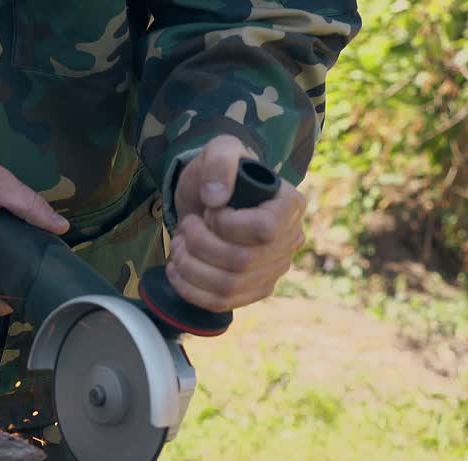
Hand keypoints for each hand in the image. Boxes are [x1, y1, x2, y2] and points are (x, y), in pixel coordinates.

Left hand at [169, 135, 305, 312]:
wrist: (210, 198)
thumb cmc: (219, 173)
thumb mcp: (219, 151)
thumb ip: (220, 162)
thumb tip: (216, 198)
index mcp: (290, 206)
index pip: (265, 229)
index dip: (227, 224)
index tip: (211, 210)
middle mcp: (289, 241)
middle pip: (242, 262)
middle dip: (200, 245)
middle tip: (186, 227)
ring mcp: (273, 270)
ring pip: (228, 286)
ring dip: (191, 267)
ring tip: (179, 246)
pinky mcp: (252, 290)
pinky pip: (222, 303)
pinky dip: (190, 289)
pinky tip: (177, 269)